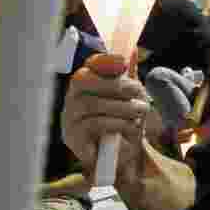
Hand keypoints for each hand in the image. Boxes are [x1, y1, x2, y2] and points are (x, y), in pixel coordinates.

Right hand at [61, 52, 151, 183]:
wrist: (123, 158)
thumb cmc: (123, 123)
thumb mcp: (129, 99)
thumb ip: (128, 77)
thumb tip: (131, 50)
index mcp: (84, 86)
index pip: (86, 67)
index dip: (103, 61)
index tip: (124, 63)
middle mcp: (71, 99)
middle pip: (82, 81)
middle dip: (113, 84)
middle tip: (138, 91)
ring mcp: (69, 119)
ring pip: (91, 103)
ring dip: (122, 106)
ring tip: (140, 111)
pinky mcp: (73, 138)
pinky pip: (93, 124)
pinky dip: (117, 123)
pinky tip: (130, 127)